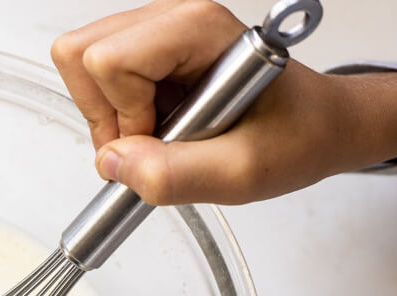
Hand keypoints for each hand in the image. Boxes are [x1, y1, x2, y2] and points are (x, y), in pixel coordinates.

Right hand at [51, 0, 396, 204]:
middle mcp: (175, 19)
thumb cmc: (295, 136)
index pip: (109, 60)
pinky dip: (115, 112)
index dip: (122, 115)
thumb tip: (113, 164)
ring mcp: (158, 30)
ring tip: (153, 134)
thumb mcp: (242, 173)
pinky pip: (96, 76)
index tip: (159, 142)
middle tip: (145, 141)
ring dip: (106, 113)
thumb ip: (174, 175)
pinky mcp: (148, 47)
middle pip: (80, 52)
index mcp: (200, 31)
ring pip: (80, 61)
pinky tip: (156, 124)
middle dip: (101, 112)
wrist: (316, 126)